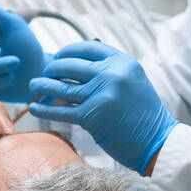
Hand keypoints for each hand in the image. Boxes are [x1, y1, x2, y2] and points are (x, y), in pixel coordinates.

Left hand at [28, 41, 176, 173]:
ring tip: (33, 86)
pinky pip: (60, 110)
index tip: (58, 56)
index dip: (69, 51)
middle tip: (44, 73)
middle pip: (70, 66)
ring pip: (61, 87)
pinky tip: (35, 108)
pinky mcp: (91, 117)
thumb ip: (110, 70)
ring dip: (43, 86)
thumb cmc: (143, 113)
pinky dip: (45, 109)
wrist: (157, 142)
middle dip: (52, 68)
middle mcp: (112, 75)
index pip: (88, 48)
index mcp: (123, 63)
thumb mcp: (133, 81)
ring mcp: (101, 95)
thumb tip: (76, 62)